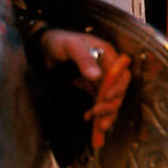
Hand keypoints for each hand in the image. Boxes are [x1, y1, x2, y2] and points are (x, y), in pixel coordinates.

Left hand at [39, 30, 131, 147]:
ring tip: (98, 125)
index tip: (106, 97)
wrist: (46, 48)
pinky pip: (100, 103)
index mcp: (108, 56)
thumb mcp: (71, 47)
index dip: (118, 87)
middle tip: (97, 113)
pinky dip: (98, 113)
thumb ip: (84, 60)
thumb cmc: (61, 42)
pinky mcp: (91, 88)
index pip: (122, 74)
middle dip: (112, 105)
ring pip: (112, 100)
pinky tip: (88, 117)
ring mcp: (100, 80)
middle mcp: (107, 69)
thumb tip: (97, 77)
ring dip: (107, 113)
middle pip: (119, 90)